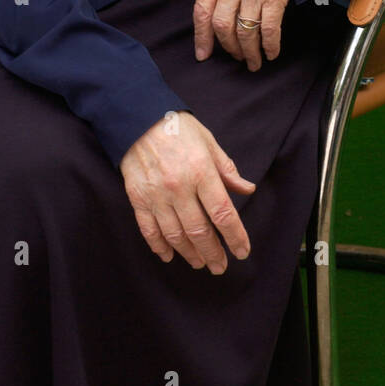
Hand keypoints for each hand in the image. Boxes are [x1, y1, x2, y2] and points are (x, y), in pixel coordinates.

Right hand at [119, 112, 255, 273]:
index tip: (242, 251)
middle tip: (220, 267)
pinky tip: (169, 256)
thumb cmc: (178, 128)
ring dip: (189, 253)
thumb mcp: (209, 143)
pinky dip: (159, 246)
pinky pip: (149, 229)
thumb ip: (227, 170)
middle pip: (200, 231)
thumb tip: (247, 189)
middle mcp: (180, 187)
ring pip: (175, 235)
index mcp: (202, 172)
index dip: (235, 237)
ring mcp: (157, 195)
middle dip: (213, 253)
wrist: (137, 118)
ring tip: (199, 263)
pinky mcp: (138, 198)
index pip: (223, 213)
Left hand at [192, 0, 294, 69]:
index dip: (201, 36)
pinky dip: (270, 45)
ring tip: (253, 61)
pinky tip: (270, 53)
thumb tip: (210, 17)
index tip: (203, 54)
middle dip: (228, 47)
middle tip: (236, 57)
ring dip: (249, 52)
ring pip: (245, 30)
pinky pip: (269, 28)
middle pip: (222, 25)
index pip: (202, 10)